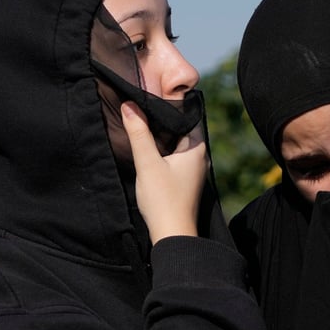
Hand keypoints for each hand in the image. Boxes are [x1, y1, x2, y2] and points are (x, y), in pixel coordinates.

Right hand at [121, 101, 207, 242]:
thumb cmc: (163, 200)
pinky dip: (163, 152)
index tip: (152, 94)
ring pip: (177, 145)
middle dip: (163, 120)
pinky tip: (149, 152)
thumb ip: (138, 133)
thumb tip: (129, 104)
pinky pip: (175, 158)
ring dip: (162, 137)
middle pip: (181, 130)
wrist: (172, 235)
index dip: (170, 105)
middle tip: (143, 107)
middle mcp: (200, 158)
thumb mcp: (147, 163)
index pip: (187, 116)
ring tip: (142, 125)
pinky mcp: (185, 182)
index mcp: (197, 148)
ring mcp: (194, 171)